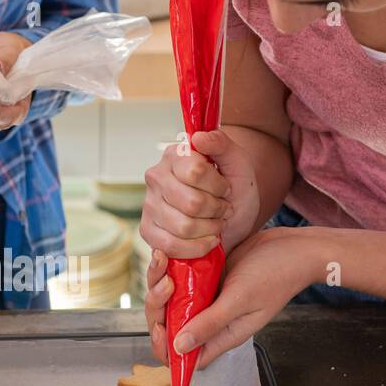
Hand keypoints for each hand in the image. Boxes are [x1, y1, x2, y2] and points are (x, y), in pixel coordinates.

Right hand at [141, 129, 260, 258]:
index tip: (225, 188)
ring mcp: (149, 205)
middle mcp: (156, 177)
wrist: (232, 215)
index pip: (196, 172)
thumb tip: (198, 138)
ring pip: (183, 227)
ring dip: (209, 230)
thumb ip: (221, 143)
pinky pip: (170, 246)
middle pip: (191, 203)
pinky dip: (196, 248)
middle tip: (223, 209)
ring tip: (215, 223)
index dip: (218, 186)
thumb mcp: (237, 161)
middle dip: (216, 211)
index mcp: (175, 155)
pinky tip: (206, 240)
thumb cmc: (234, 187)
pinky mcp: (147, 230)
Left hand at [143, 227, 315, 367]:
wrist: (292, 246)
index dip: (167, 348)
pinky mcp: (208, 279)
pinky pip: (181, 282)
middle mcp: (213, 320)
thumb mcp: (240, 299)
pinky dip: (169, 271)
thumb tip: (179, 348)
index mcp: (223, 334)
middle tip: (164, 285)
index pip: (187, 356)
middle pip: (173, 328)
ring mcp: (209, 299)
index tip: (161, 326)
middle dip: (159, 310)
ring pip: (173, 303)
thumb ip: (211, 324)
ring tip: (163, 261)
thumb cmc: (276, 274)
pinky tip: (166, 255)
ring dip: (161, 285)